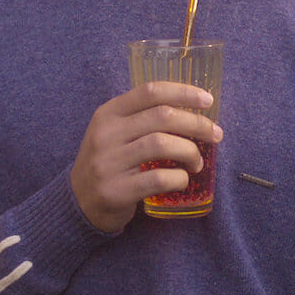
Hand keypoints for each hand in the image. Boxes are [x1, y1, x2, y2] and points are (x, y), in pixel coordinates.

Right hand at [70, 82, 221, 232]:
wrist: (78, 202)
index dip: (183, 92)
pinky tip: (182, 180)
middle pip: (162, 116)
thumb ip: (142, 119)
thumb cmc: (108, 162)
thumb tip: (193, 112)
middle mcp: (106, 133)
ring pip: (162, 145)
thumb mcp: (114, 132)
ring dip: (190, 152)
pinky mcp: (115, 191)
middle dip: (197, 124)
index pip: (150, 91)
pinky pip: (157, 178)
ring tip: (197, 162)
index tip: (208, 101)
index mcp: (108, 113)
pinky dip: (178, 178)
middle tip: (215, 135)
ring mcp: (109, 162)